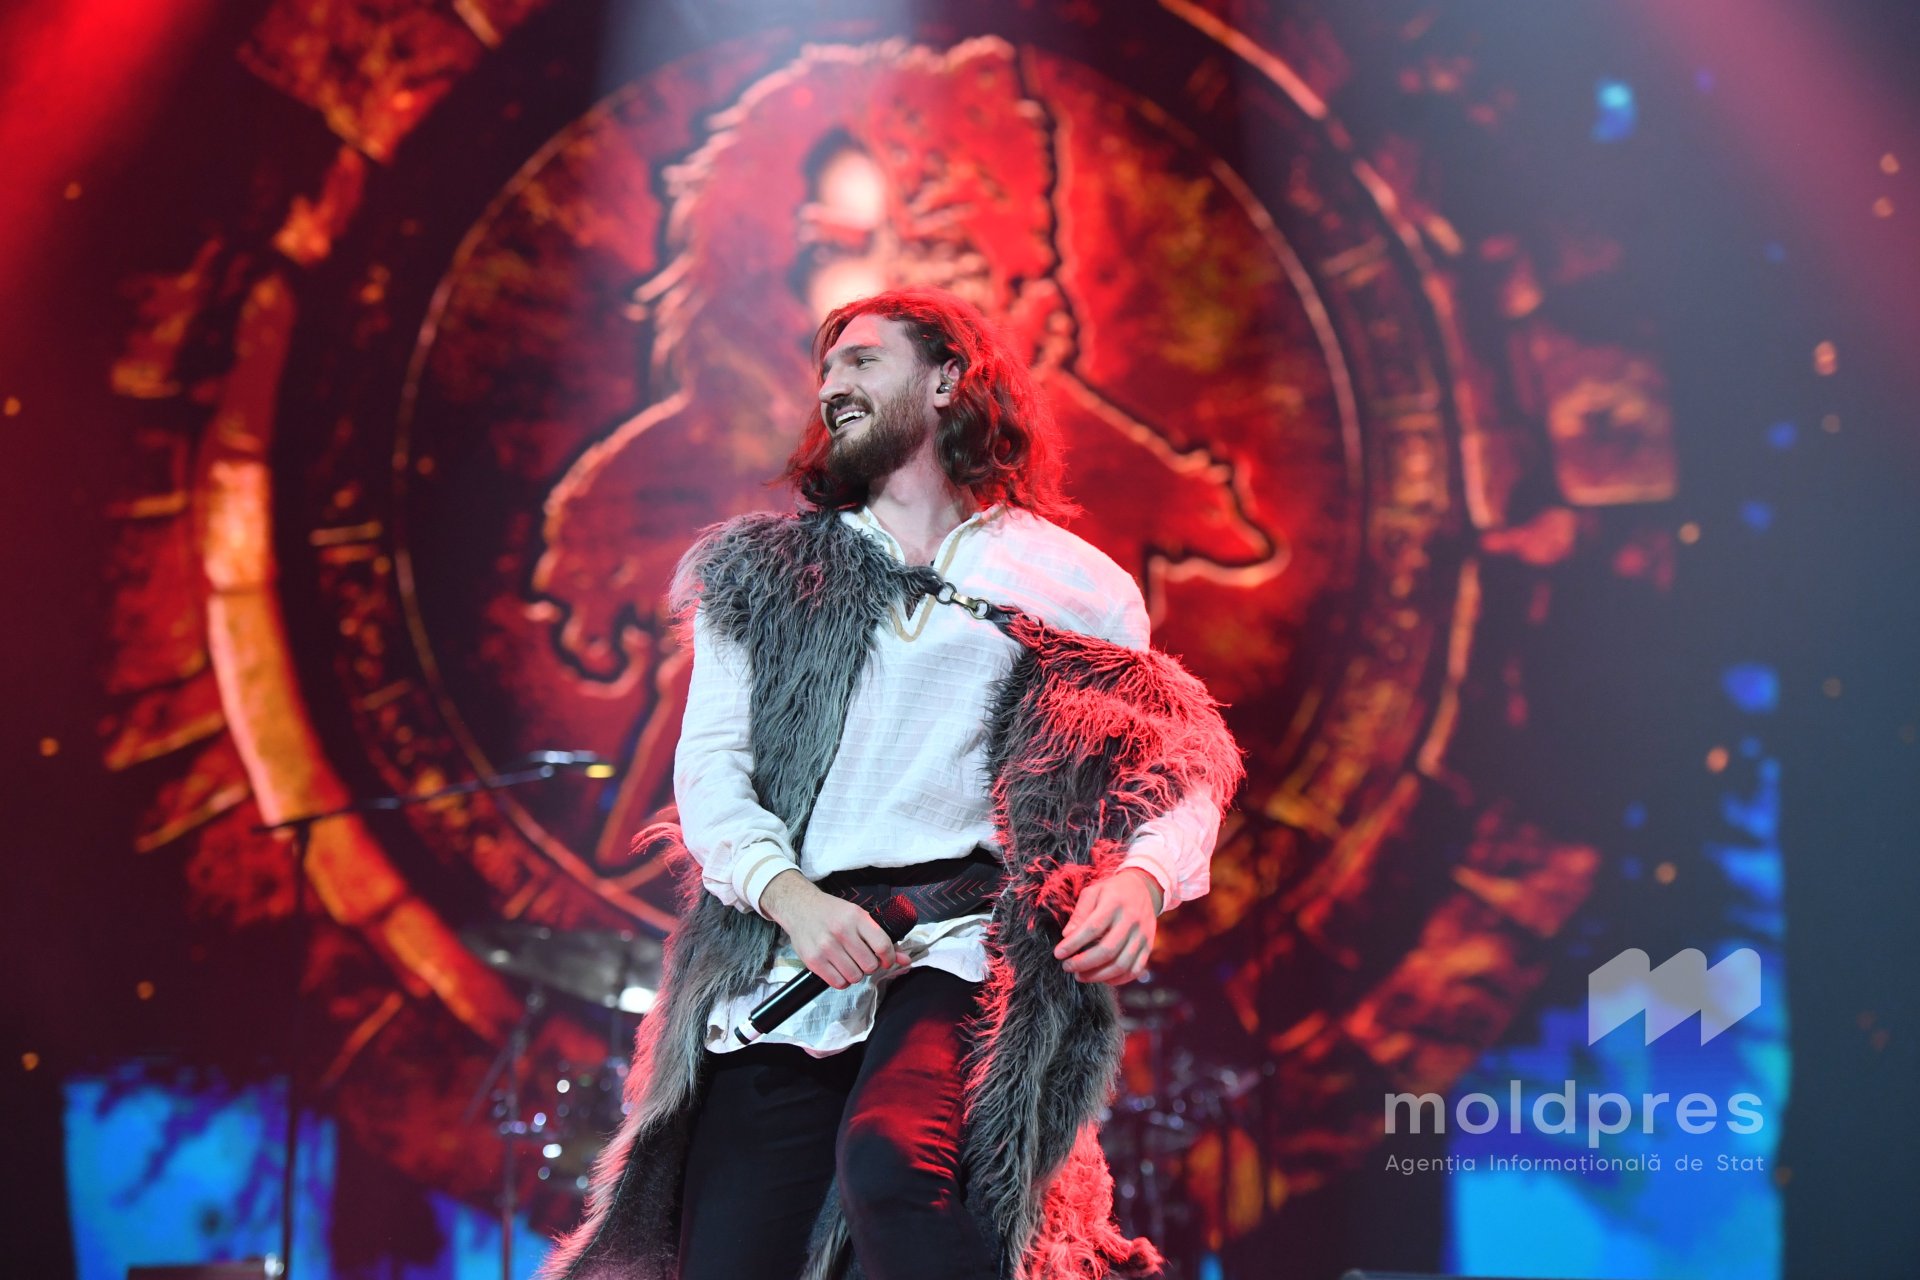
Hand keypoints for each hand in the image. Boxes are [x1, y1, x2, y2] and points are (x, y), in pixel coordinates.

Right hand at [759, 869, 911, 988]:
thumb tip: (906, 960)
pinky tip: (839, 969)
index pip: (882, 945)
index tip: (885, 959)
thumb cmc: (832, 913)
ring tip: (849, 962)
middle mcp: (841, 932)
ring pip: (855, 977)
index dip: (888, 958)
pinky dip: (843, 980)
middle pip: (869, 965)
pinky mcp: (813, 961)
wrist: (800, 908)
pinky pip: (839, 983)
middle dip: (870, 965)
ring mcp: (826, 947)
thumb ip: (882, 940)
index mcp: (856, 917)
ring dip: (856, 973)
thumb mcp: (858, 917)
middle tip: (863, 958)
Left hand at [1053, 866, 1161, 984]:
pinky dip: (1117, 979)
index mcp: (1115, 904)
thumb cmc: (1112, 891)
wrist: (1144, 889)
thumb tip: (1067, 935)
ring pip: (1121, 964)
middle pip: (1107, 950)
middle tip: (1067, 967)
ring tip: (1080, 976)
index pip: (1093, 928)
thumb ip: (1080, 913)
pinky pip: (1135, 970)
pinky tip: (1101, 978)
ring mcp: (1142, 935)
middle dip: (1083, 963)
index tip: (1058, 954)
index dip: (1074, 944)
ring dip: (1098, 975)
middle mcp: (1131, 920)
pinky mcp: (1148, 946)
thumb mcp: (1093, 892)